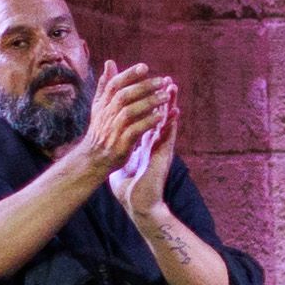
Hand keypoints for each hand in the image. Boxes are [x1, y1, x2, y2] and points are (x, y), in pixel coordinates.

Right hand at [74, 62, 169, 175]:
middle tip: (162, 81)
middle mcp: (107, 115)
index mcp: (103, 104)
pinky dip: (148, 122)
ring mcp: (113, 129)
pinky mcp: (121, 143)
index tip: (144, 67)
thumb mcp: (100, 106)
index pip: (114, 85)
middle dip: (143, 86)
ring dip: (149, 102)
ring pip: (130, 111)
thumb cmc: (100, 129)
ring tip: (166, 96)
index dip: (128, 74)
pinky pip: (136, 130)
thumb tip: (110, 62)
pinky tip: (161, 116)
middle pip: (124, 96)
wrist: (94, 158)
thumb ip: (106, 85)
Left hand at [111, 81, 181, 218]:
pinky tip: (174, 111)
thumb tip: (110, 143)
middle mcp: (154, 143)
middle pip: (159, 116)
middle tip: (166, 80)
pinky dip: (171, 123)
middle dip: (162, 99)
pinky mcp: (163, 156)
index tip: (147, 88)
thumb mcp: (120, 161)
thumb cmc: (129, 187)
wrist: (137, 204)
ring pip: (166, 122)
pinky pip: (168, 136)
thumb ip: (118, 148)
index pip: (148, 118)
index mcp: (144, 144)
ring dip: (170, 105)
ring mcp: (160, 149)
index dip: (148, 104)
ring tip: (173, 88)